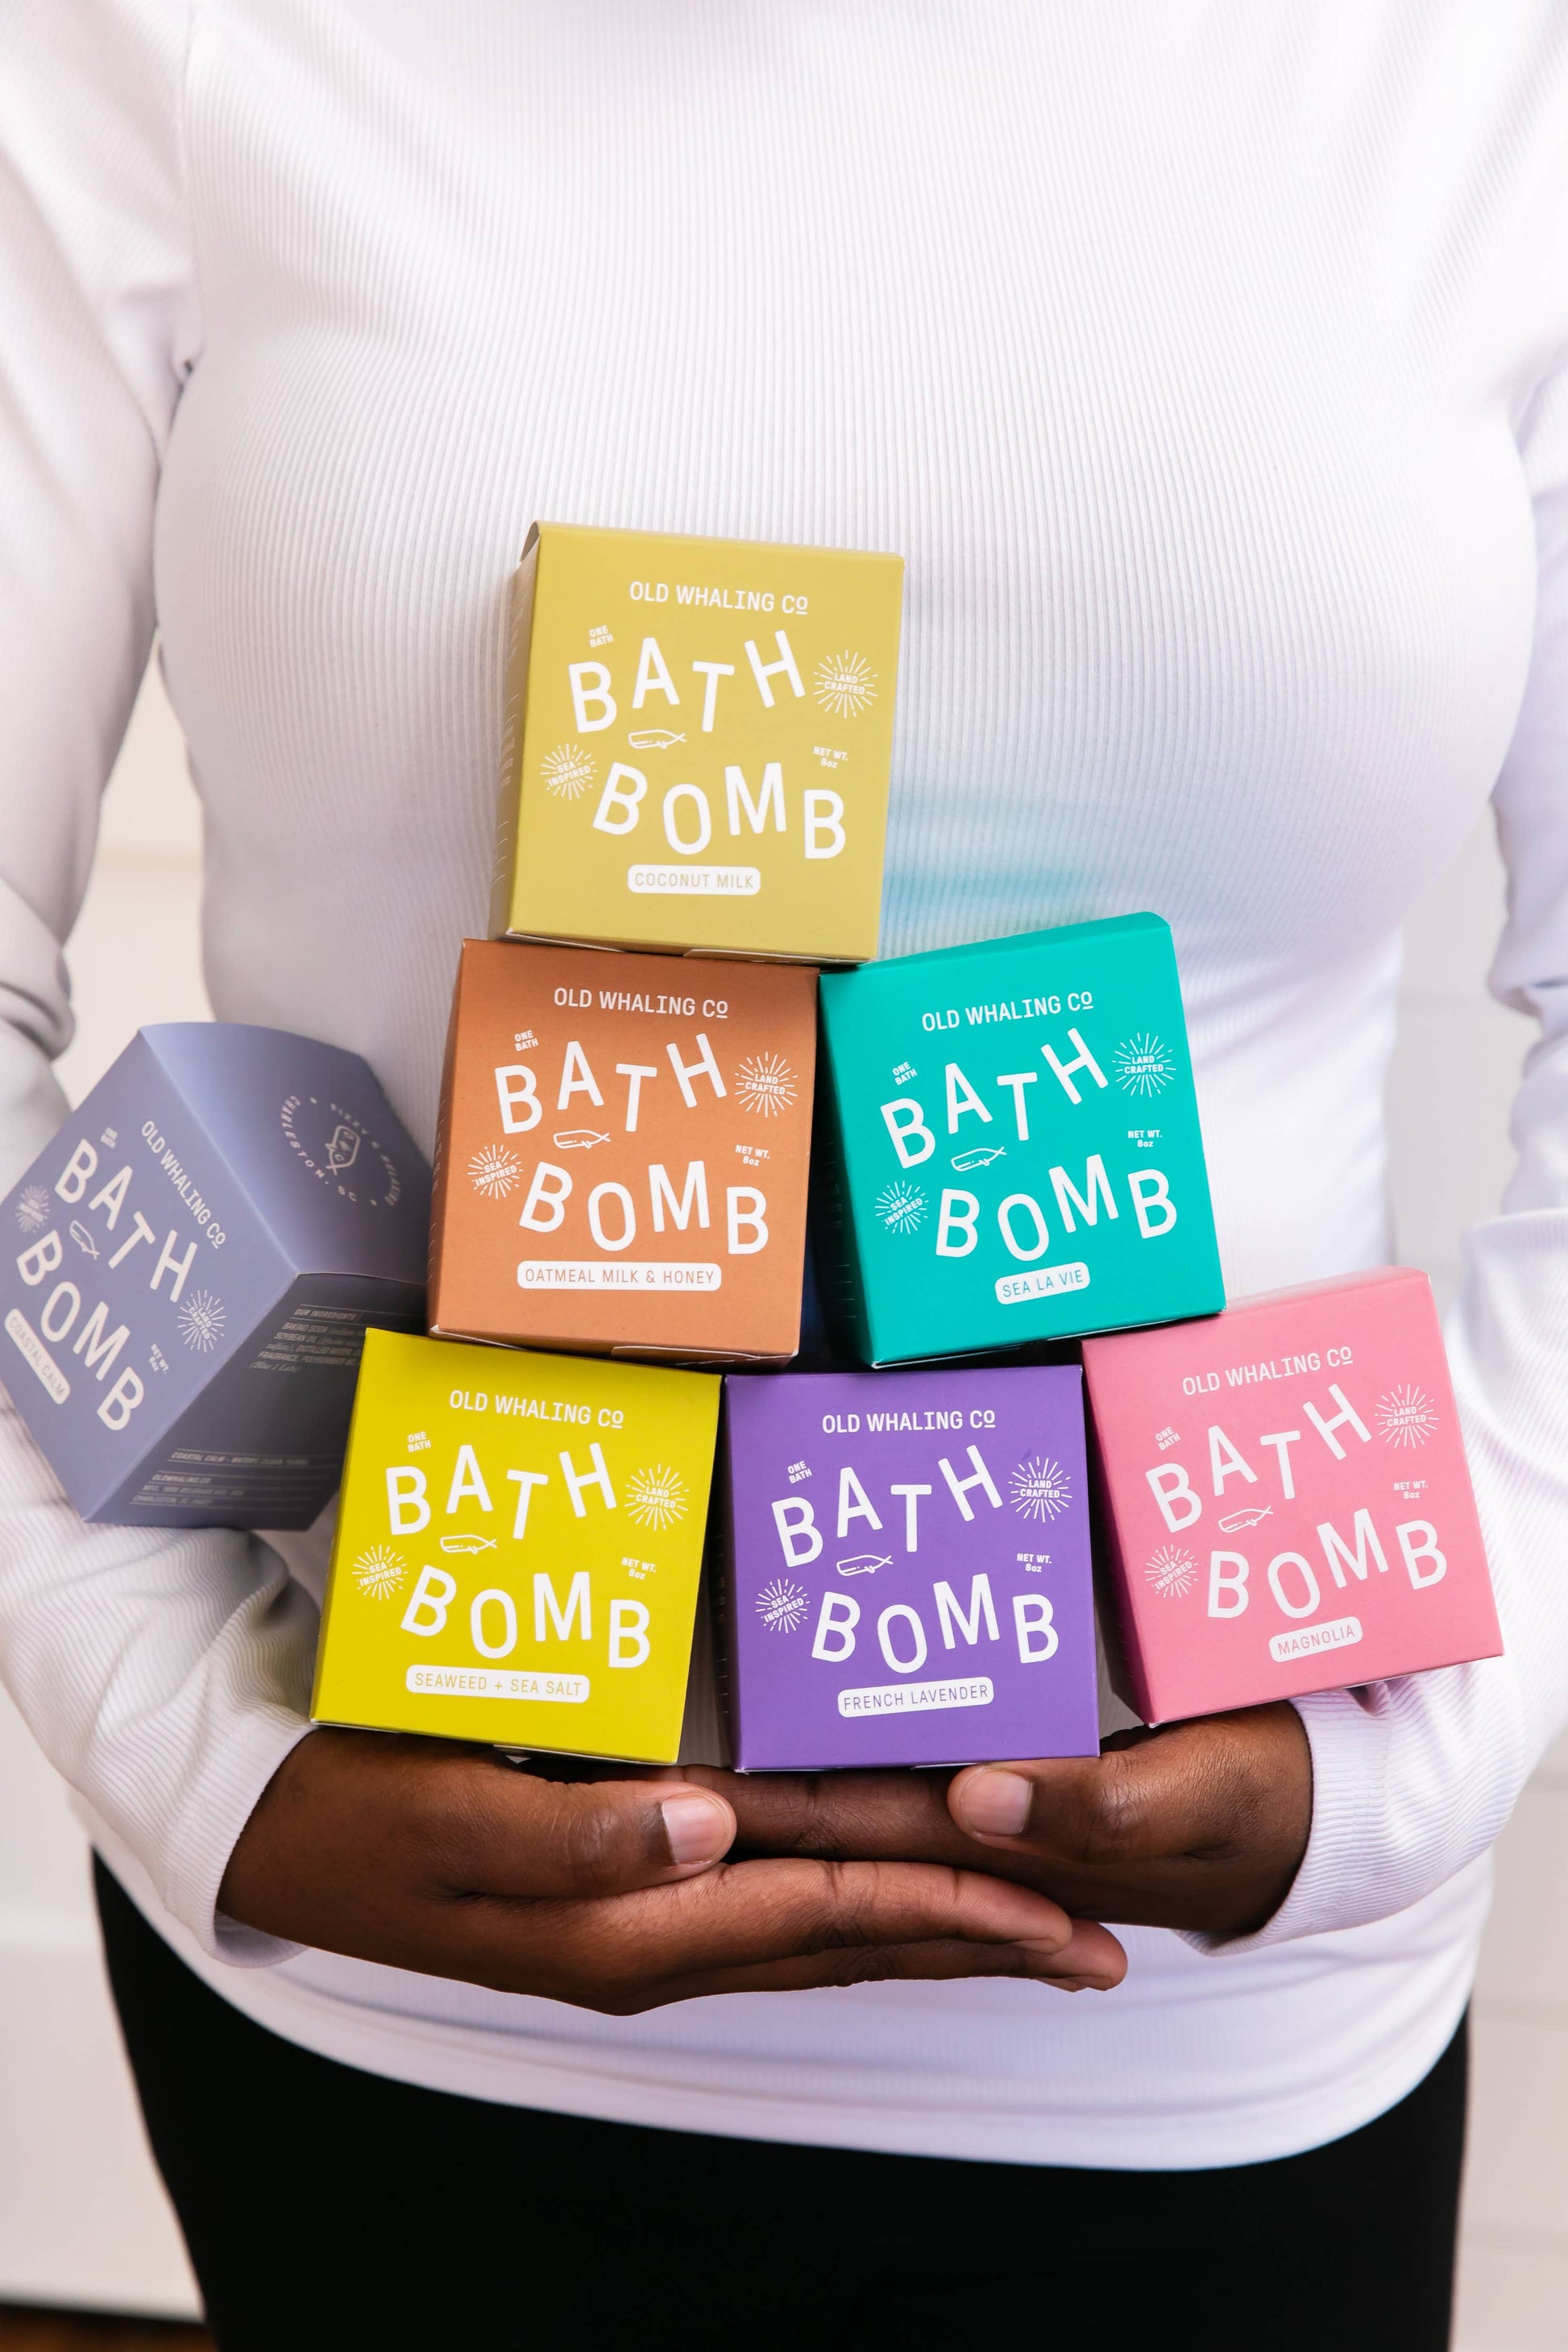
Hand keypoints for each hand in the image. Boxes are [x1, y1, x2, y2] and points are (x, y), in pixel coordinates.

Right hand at [219, 1729, 1127, 2013]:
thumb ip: (578, 1833)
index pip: (831, 1908)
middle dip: (984, 1939)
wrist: (273, 1836)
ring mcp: (645, 1933)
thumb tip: (709, 1823)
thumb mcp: (449, 1817)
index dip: (953, 1904)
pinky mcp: (626, 1909)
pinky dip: (858, 1919)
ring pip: (828, 1943)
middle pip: (856, 1940)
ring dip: (937, 1938)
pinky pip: (776, 1926)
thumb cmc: (357, 1809)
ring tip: (1036, 1937)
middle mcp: (658, 1939)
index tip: (1062, 1906)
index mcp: (633, 1918)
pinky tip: (892, 1909)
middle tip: (1100, 1947)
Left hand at [709, 1705, 1311, 1940]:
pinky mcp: (1003, 1800)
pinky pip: (902, 1799)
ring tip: (681, 1762)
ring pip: (854, 1817)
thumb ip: (1092, 1803)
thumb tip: (974, 1796)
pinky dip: (844, 1782)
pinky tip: (798, 1756)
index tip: (665, 1784)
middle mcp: (975, 1840)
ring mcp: (985, 1826)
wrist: (1316, 1818)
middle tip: (632, 1762)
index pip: (850, 1829)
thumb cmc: (1261, 1802)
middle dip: (731, 1807)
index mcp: (1007, 1840)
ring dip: (773, 1798)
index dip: (755, 1810)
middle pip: (825, 1825)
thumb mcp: (1198, 1795)